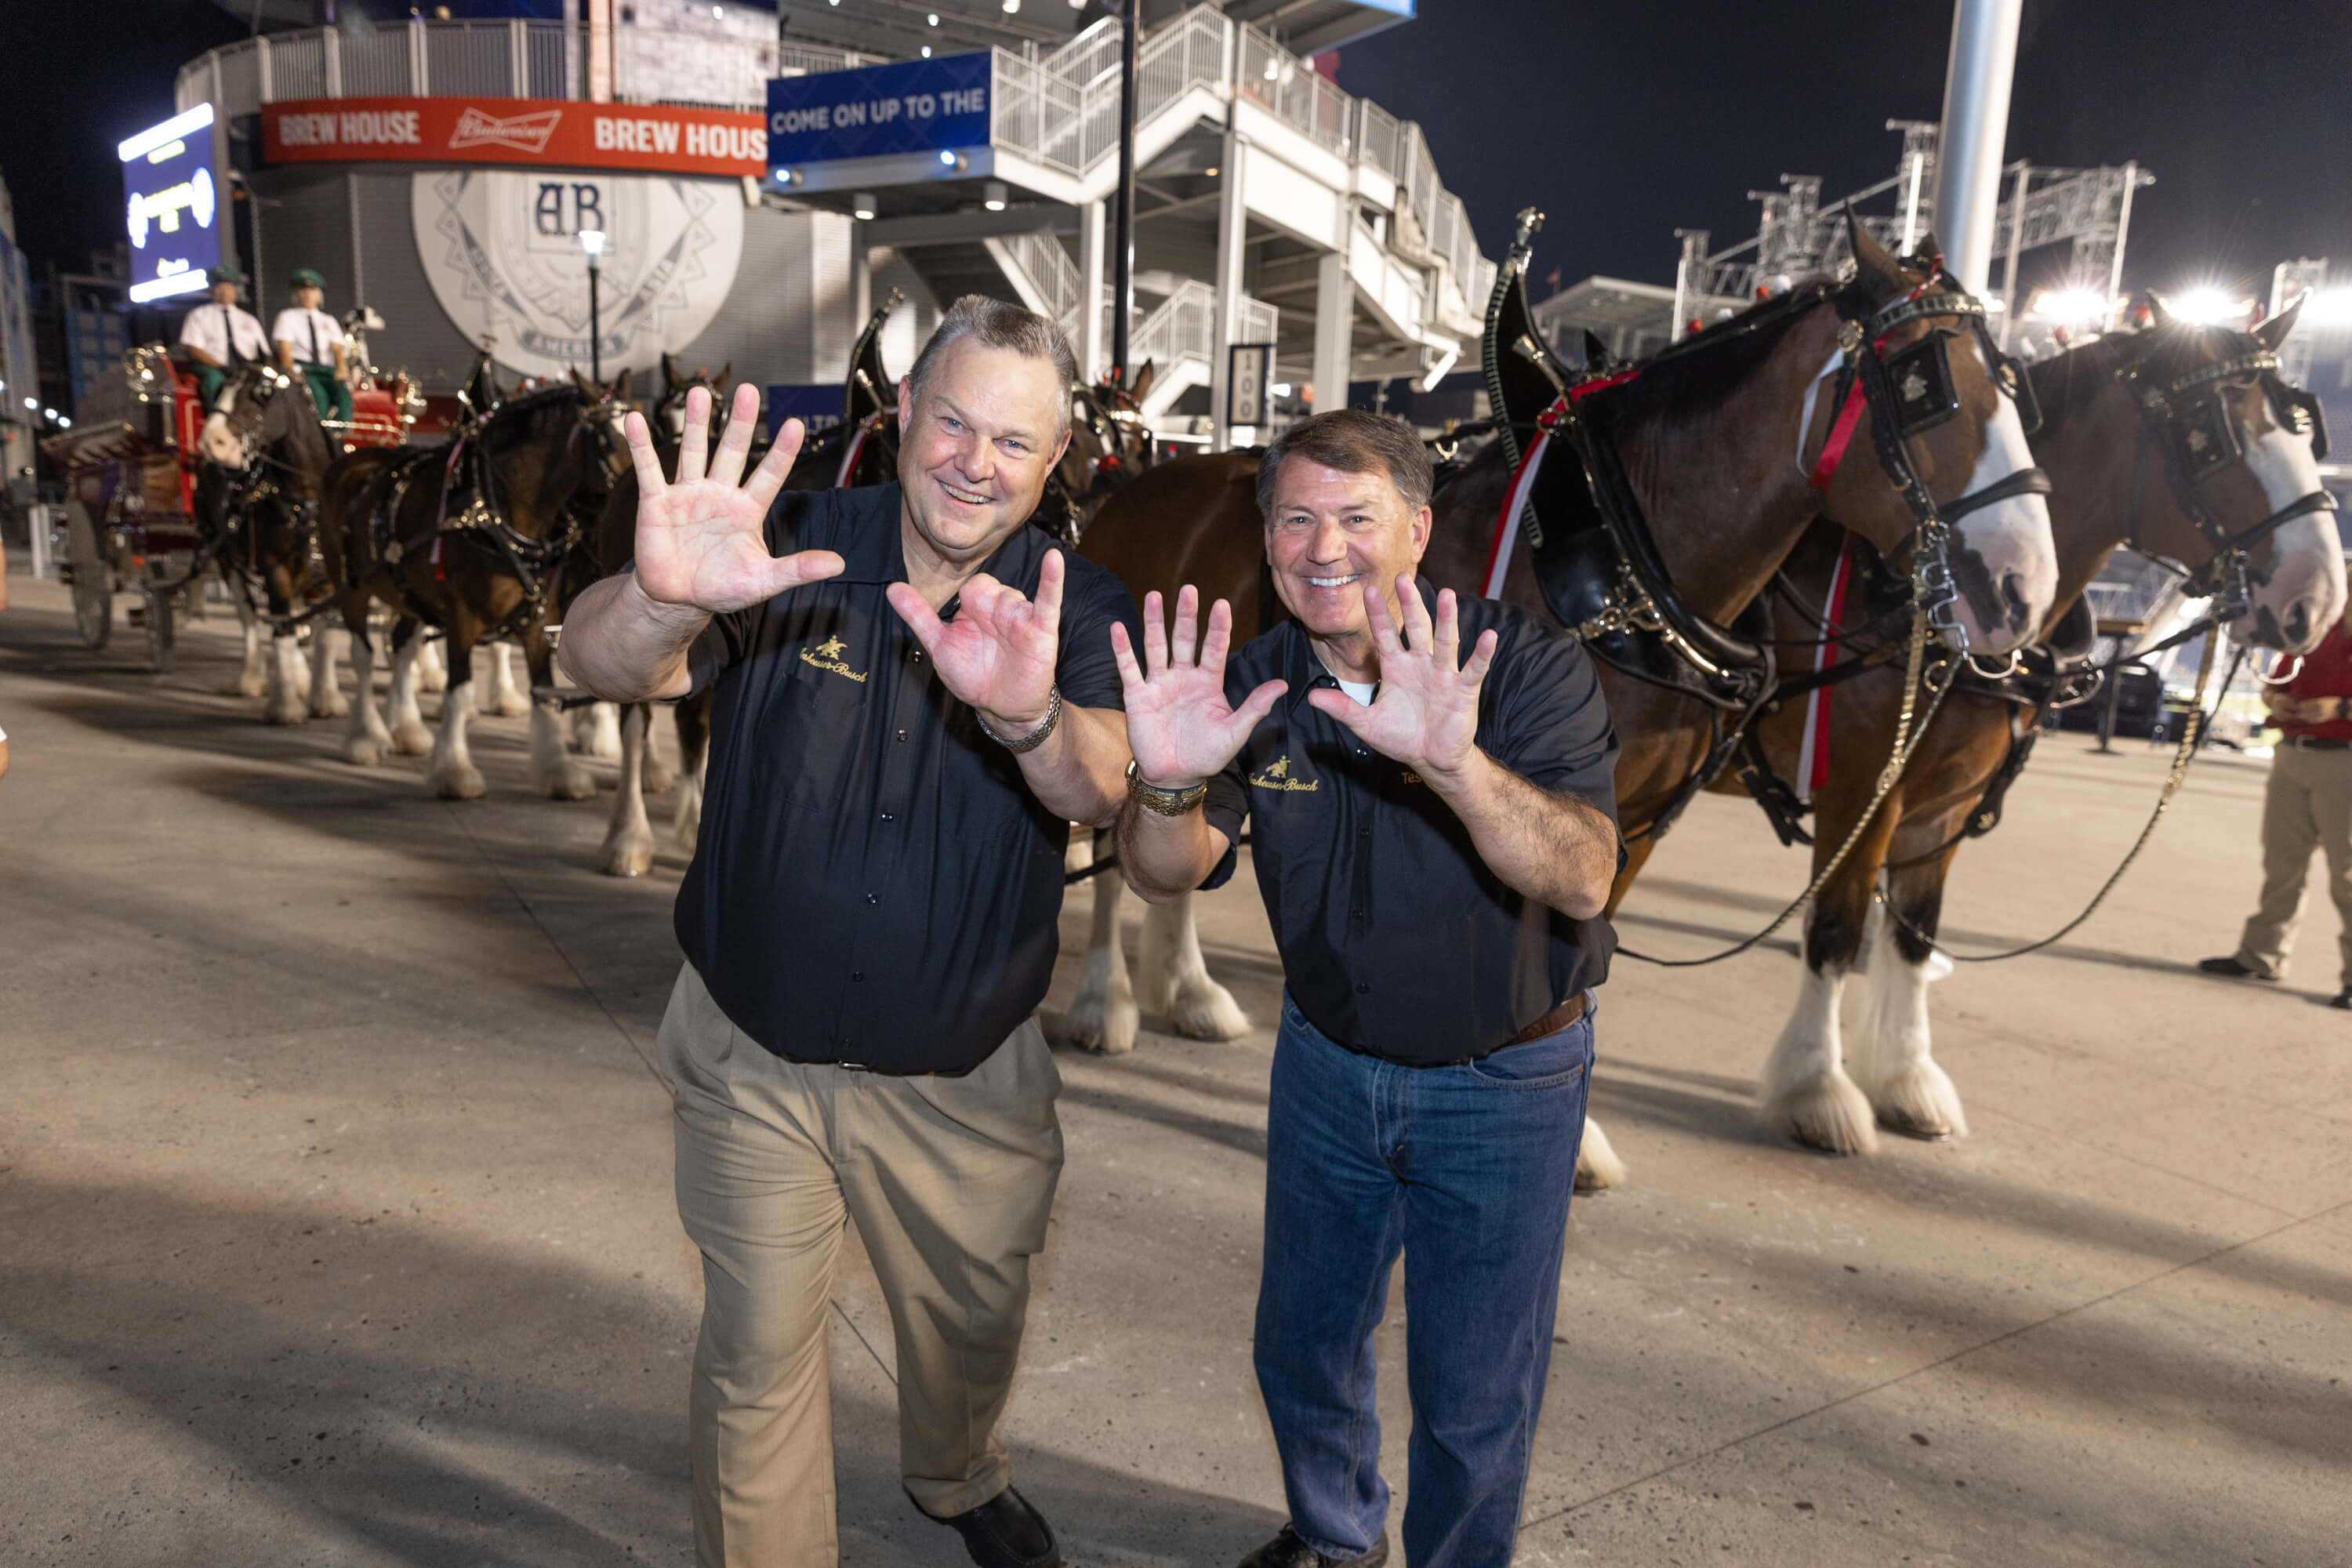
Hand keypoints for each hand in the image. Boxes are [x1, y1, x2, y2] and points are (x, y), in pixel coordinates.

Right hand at [625, 382, 841, 614]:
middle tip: (748, 391)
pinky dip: (641, 446)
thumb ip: (797, 568)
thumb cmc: (722, 587)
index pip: (769, 475)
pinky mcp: (657, 502)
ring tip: (699, 393)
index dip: (782, 451)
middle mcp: (720, 494)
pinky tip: (634, 420)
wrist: (677, 600)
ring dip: (696, 422)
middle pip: (731, 452)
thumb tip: (838, 563)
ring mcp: (688, 494)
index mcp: (748, 509)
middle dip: (739, 423)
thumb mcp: (764, 580)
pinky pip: (649, 470)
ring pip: (694, 451)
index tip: (796, 424)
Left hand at [887, 548, 1067, 732]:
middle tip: (985, 633)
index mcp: (976, 610)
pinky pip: (1048, 600)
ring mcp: (1021, 617)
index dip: (968, 598)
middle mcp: (999, 609)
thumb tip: (892, 588)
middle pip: (992, 585)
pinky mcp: (1041, 630)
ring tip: (1006, 640)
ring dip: (1006, 609)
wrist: (1002, 708)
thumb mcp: (939, 646)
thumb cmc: (973, 677)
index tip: (964, 618)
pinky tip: (1053, 560)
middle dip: (986, 602)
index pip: (972, 585)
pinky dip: (1052, 579)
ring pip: (1013, 595)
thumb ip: (918, 616)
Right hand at [1110, 586, 1287, 788]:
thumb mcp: (1235, 732)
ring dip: (1155, 622)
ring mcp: (1159, 684)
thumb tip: (1282, 685)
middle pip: (1185, 639)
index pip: (1214, 648)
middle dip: (1186, 615)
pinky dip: (1122, 649)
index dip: (1217, 627)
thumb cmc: (1207, 755)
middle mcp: (1183, 677)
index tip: (1221, 604)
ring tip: (1155, 595)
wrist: (1175, 776)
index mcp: (1208, 682)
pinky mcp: (1138, 695)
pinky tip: (1117, 628)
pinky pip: (1129, 668)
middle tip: (1189, 589)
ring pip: (1156, 646)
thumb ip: (1255, 707)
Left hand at [1306, 576, 1497, 781]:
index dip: (1377, 615)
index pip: (1385, 635)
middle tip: (1403, 577)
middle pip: (1416, 628)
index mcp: (1396, 667)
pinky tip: (1489, 635)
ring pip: (1446, 641)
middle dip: (1410, 604)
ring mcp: (1443, 674)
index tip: (1368, 591)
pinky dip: (1482, 653)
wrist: (1431, 759)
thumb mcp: (1366, 724)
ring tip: (1448, 594)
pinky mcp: (1464, 690)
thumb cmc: (1401, 737)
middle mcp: (1420, 664)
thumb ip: (1343, 709)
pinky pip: (1474, 668)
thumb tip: (1312, 698)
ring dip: (1447, 619)